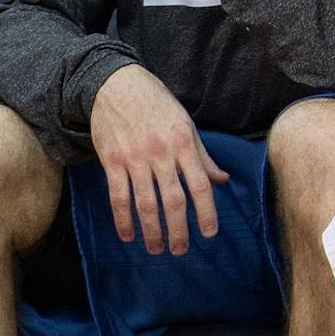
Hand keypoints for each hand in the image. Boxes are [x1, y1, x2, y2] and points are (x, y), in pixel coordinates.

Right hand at [89, 64, 229, 254]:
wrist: (115, 85)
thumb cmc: (156, 105)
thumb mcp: (186, 125)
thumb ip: (203, 156)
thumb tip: (222, 180)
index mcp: (183, 144)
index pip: (200, 185)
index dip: (207, 212)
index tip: (210, 233)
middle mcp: (160, 153)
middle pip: (173, 200)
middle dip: (178, 230)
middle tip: (180, 250)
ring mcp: (134, 158)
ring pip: (145, 203)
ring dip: (151, 230)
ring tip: (156, 249)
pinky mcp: (111, 161)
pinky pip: (118, 196)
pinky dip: (122, 218)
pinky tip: (127, 235)